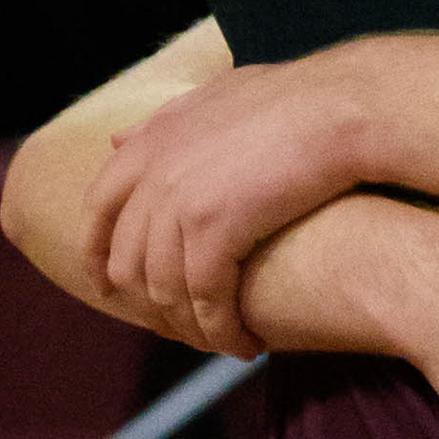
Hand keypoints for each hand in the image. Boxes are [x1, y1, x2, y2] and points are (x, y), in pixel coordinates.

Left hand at [89, 50, 377, 348]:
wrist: (341, 107)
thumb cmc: (296, 99)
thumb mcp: (216, 94)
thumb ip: (164, 120)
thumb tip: (117, 140)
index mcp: (150, 140)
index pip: (98, 208)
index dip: (97, 253)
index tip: (107, 286)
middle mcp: (153, 171)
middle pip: (130, 261)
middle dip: (150, 305)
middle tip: (181, 329)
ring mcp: (178, 200)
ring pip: (166, 291)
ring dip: (193, 328)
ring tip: (223, 344)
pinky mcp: (214, 228)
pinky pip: (206, 300)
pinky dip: (224, 331)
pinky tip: (246, 344)